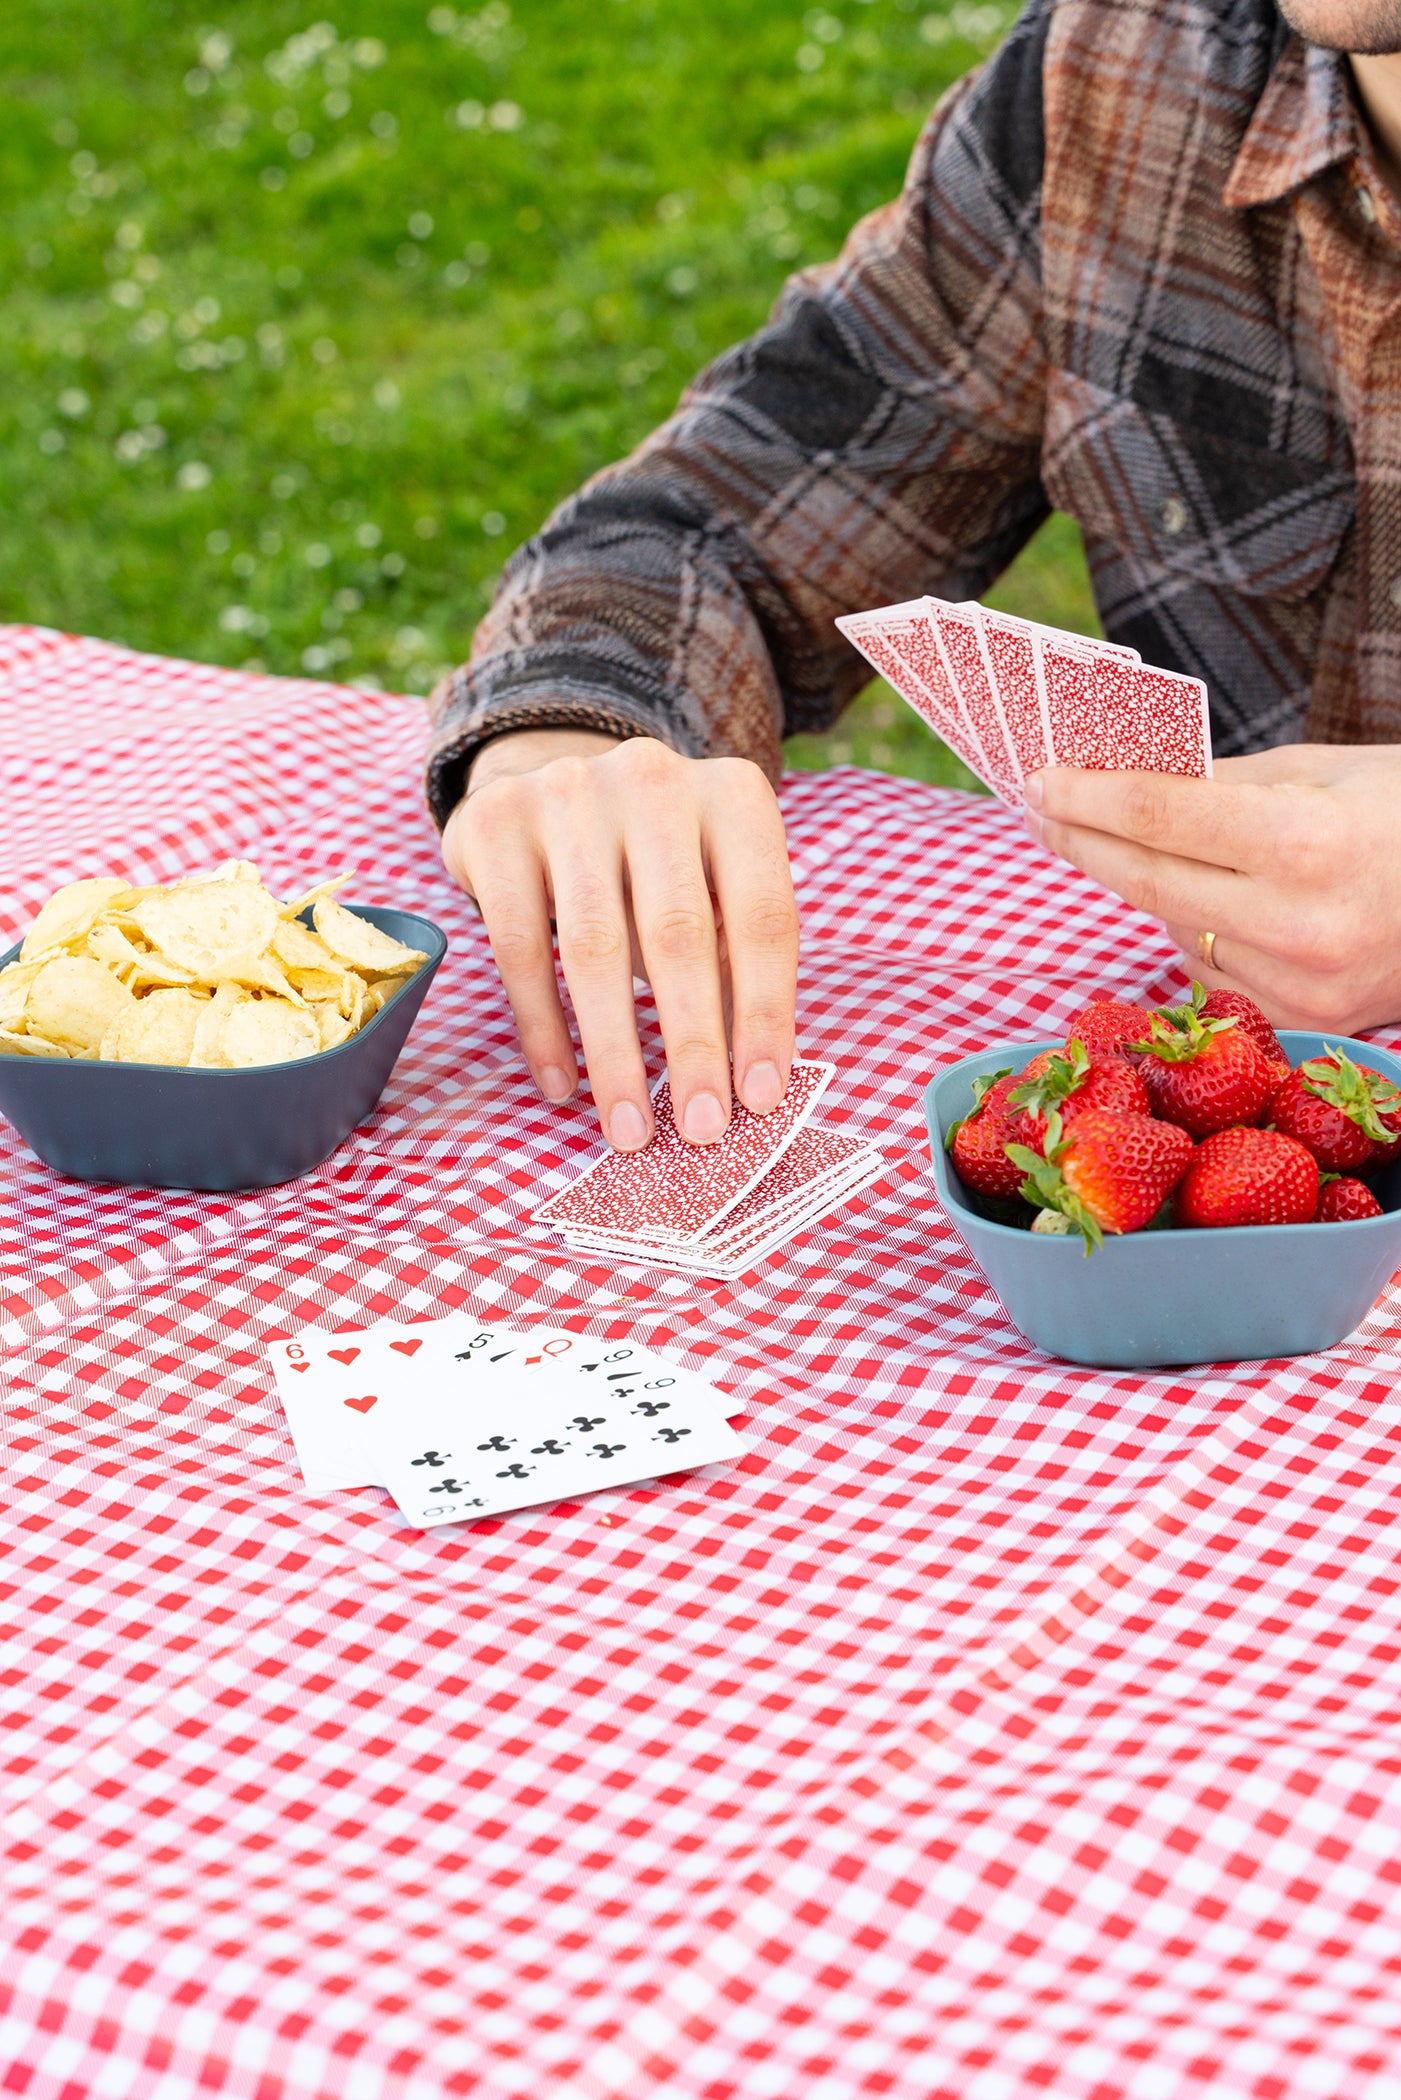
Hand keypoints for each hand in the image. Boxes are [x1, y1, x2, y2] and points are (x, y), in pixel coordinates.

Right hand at [441, 729, 799, 1149]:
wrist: (548, 784)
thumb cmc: (654, 866)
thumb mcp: (712, 894)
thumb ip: (733, 970)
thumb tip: (754, 1088)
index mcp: (735, 796)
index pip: (763, 918)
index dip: (766, 1015)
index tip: (763, 1097)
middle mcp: (654, 780)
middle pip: (678, 934)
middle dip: (692, 1045)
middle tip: (701, 1130)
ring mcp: (569, 792)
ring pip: (594, 947)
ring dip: (616, 1053)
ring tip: (629, 1128)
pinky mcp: (496, 822)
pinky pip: (517, 944)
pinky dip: (543, 1025)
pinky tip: (562, 1084)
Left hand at [1025, 744, 1400, 1033]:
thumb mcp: (1327, 770)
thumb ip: (1223, 781)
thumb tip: (1121, 771)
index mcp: (1305, 843)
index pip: (1158, 817)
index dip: (1087, 794)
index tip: (1039, 777)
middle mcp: (1297, 925)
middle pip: (1145, 880)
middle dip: (1081, 838)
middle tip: (1040, 806)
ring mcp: (1297, 984)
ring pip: (1172, 926)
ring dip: (1141, 881)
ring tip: (1121, 836)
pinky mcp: (1298, 1018)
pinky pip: (1208, 968)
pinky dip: (1193, 928)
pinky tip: (1210, 897)